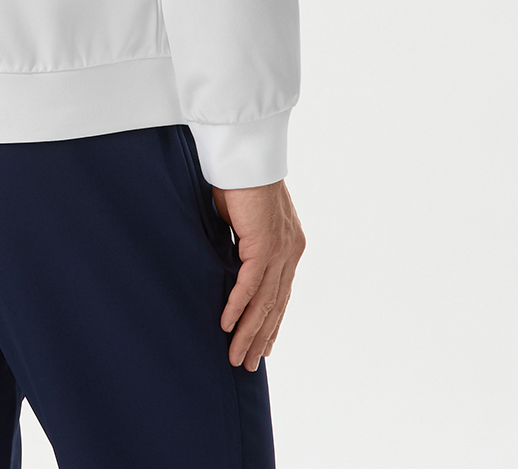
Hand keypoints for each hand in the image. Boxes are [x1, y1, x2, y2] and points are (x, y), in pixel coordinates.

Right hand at [212, 180, 304, 370]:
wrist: (247, 155)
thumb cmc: (241, 179)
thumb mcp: (244, 220)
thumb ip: (242, 244)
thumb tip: (228, 263)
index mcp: (290, 245)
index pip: (281, 293)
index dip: (271, 321)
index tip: (263, 344)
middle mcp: (290, 252)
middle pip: (276, 304)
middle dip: (261, 336)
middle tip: (248, 363)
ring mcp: (280, 250)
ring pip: (264, 302)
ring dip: (248, 332)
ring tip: (236, 356)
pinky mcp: (264, 246)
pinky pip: (250, 285)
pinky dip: (237, 306)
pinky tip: (227, 325)